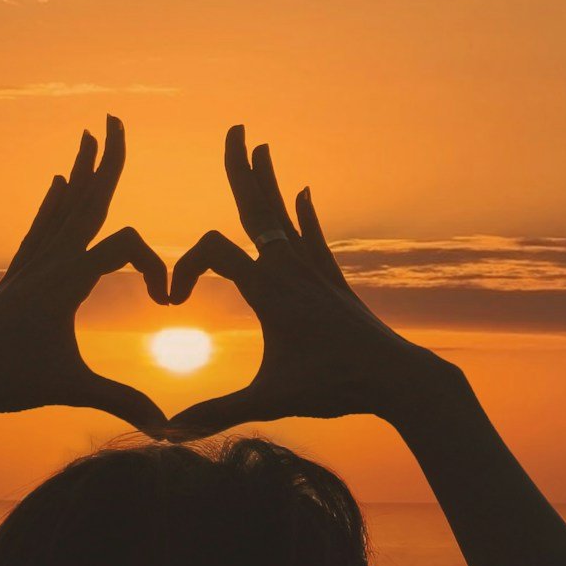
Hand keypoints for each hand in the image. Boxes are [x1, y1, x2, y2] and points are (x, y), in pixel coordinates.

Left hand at [0, 115, 170, 433]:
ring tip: (89, 136)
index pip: (126, 246)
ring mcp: (30, 266)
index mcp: (66, 280)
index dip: (157, 267)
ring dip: (82, 170)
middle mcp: (47, 261)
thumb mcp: (70, 389)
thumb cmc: (5, 381)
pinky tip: (57, 183)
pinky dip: (55, 202)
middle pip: (86, 200)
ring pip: (63, 207)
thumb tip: (168, 429)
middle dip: (106, 160)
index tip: (166, 304)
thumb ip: (121, 399)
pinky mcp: (16, 277)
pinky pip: (41, 227)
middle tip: (116, 119)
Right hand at [163, 125, 463, 436]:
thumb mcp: (269, 400)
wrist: (398, 380)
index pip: (212, 251)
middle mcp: (293, 270)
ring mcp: (316, 273)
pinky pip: (314, 238)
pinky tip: (303, 193)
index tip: (172, 306)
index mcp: (271, 289)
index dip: (182, 269)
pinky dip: (304, 215)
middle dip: (241, 170)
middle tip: (233, 130)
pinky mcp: (334, 284)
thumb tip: (167, 434)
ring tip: (260, 146)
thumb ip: (216, 412)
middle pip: (258, 208)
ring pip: (285, 217)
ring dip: (269, 182)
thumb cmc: (335, 388)